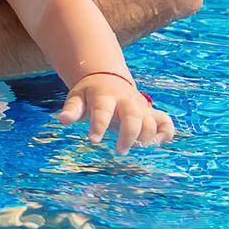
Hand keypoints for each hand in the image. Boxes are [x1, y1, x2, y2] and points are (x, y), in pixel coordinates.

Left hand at [58, 73, 175, 154]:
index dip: (98, 125)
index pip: (103, 110)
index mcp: (105, 96)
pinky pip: (166, 122)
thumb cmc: (90, 94)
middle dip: (129, 134)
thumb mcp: (77, 97)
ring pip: (150, 121)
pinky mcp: (151, 113)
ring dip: (146, 137)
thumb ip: (71, 109)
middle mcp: (125, 100)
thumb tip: (62, 120)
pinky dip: (166, 133)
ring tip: (137, 148)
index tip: (93, 140)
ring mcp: (140, 106)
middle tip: (120, 150)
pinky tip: (158, 143)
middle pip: (133, 115)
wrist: (107, 78)